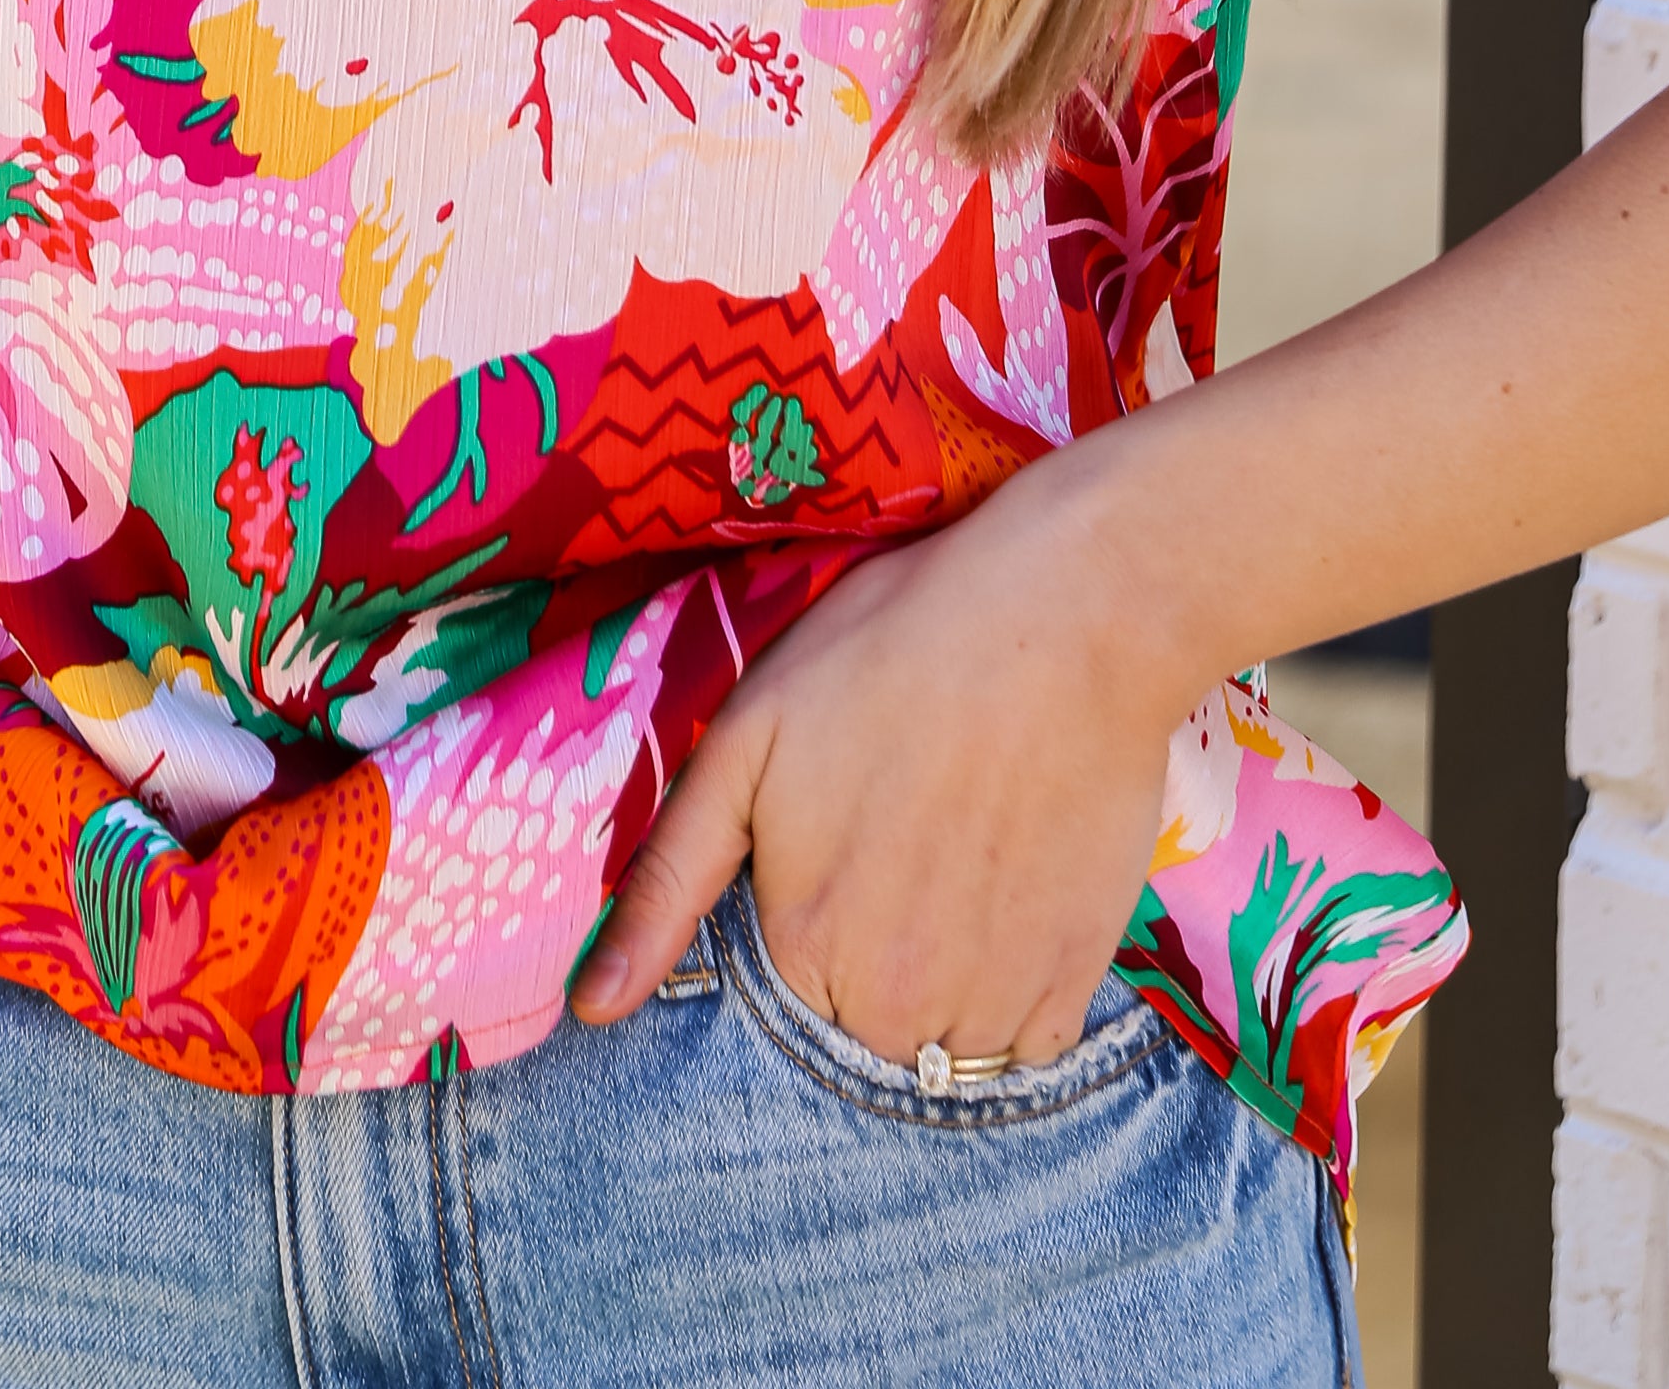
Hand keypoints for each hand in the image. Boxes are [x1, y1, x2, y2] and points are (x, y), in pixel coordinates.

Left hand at [569, 462, 1189, 1069]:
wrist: (1064, 615)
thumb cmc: (890, 654)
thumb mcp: (745, 741)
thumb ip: (667, 885)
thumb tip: (590, 1010)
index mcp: (806, 950)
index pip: (775, 1008)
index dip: (793, 928)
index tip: (828, 855)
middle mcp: (900, 1007)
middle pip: (858, 1036)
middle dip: (861, 968)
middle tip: (893, 846)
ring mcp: (998, 1001)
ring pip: (944, 1053)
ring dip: (939, 990)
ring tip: (951, 864)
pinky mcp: (1078, 980)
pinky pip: (1027, 1047)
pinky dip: (1011, 995)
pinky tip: (1006, 895)